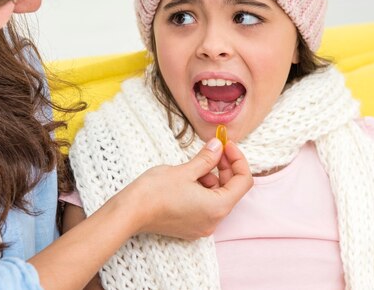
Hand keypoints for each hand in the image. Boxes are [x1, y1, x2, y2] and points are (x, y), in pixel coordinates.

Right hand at [125, 138, 252, 239]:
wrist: (129, 213)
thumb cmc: (154, 192)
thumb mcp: (185, 170)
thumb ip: (207, 158)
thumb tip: (219, 146)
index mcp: (218, 207)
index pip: (243, 181)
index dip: (237, 160)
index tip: (226, 145)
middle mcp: (214, 221)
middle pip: (232, 190)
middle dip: (224, 168)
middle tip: (213, 150)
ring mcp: (202, 226)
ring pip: (218, 197)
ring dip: (211, 178)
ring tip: (192, 168)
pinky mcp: (191, 227)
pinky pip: (206, 206)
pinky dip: (202, 190)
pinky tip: (187, 180)